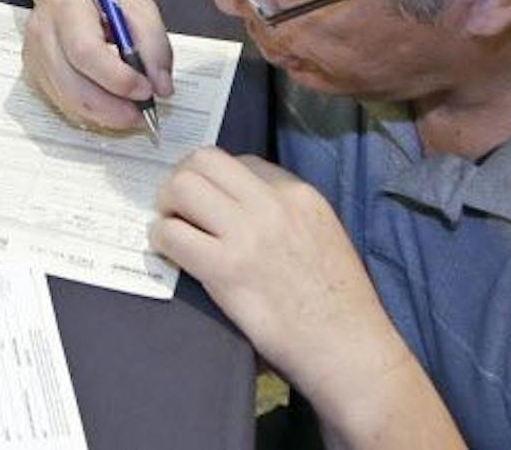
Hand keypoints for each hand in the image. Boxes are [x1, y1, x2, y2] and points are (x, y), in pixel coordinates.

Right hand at [22, 0, 174, 133]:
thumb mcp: (139, 8)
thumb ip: (154, 46)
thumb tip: (161, 88)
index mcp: (66, 7)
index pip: (86, 52)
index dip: (119, 79)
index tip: (147, 90)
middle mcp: (42, 35)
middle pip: (74, 88)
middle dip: (115, 110)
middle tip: (144, 113)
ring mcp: (35, 60)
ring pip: (71, 105)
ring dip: (107, 116)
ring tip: (132, 111)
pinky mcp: (36, 78)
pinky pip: (67, 108)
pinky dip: (95, 114)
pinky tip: (112, 104)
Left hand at [151, 149, 406, 407]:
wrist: (350, 349)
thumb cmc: (339, 302)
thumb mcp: (322, 232)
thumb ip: (284, 211)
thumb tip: (237, 203)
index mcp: (299, 193)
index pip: (239, 161)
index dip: (216, 180)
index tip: (208, 200)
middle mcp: (272, 204)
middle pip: (204, 160)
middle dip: (182, 178)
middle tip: (177, 205)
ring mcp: (248, 234)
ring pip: (183, 187)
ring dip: (166, 204)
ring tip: (170, 224)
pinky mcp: (226, 269)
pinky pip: (173, 234)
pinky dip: (161, 238)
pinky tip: (168, 250)